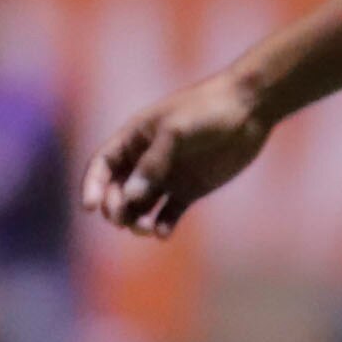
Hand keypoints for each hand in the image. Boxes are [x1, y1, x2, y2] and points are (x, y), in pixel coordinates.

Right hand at [84, 67, 271, 236]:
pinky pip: (168, 214)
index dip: (92, 186)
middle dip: (116, 209)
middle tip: (124, 220)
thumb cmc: (207, 110)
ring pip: (140, 206)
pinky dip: (162, 225)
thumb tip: (130, 196)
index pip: (102, 165)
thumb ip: (153, 162)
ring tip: (146, 229)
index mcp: (135, 138)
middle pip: (118, 191)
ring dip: (136, 221)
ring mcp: (168, 176)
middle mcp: (146, 160)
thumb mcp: (175, 131)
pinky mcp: (190, 190)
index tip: (91, 207)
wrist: (250, 108)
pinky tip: (162, 233)